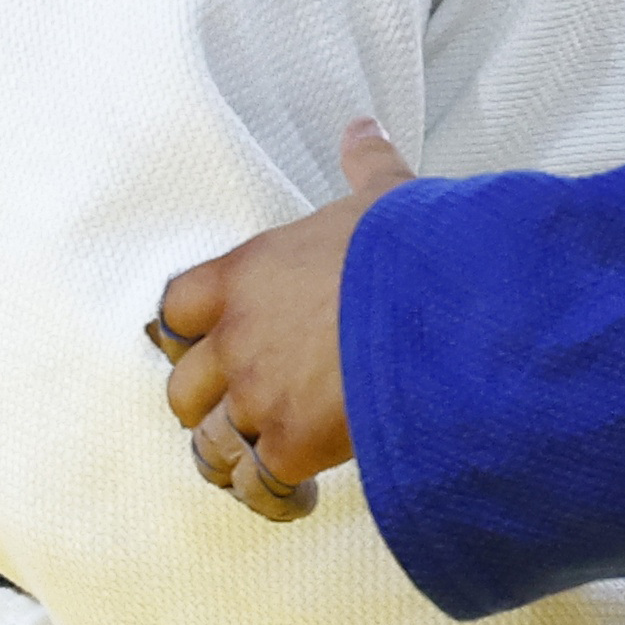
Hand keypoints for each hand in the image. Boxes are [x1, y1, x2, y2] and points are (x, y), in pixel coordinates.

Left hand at [153, 121, 415, 519]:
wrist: (450, 311)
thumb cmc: (414, 253)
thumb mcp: (385, 199)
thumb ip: (365, 166)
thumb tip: (365, 128)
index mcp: (245, 274)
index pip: (175, 308)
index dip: (192, 331)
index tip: (213, 342)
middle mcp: (236, 338)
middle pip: (181, 389)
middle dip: (207, 405)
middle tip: (242, 412)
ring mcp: (259, 396)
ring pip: (210, 445)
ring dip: (234, 458)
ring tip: (264, 464)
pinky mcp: (293, 445)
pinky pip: (259, 485)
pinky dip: (275, 495)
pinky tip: (304, 496)